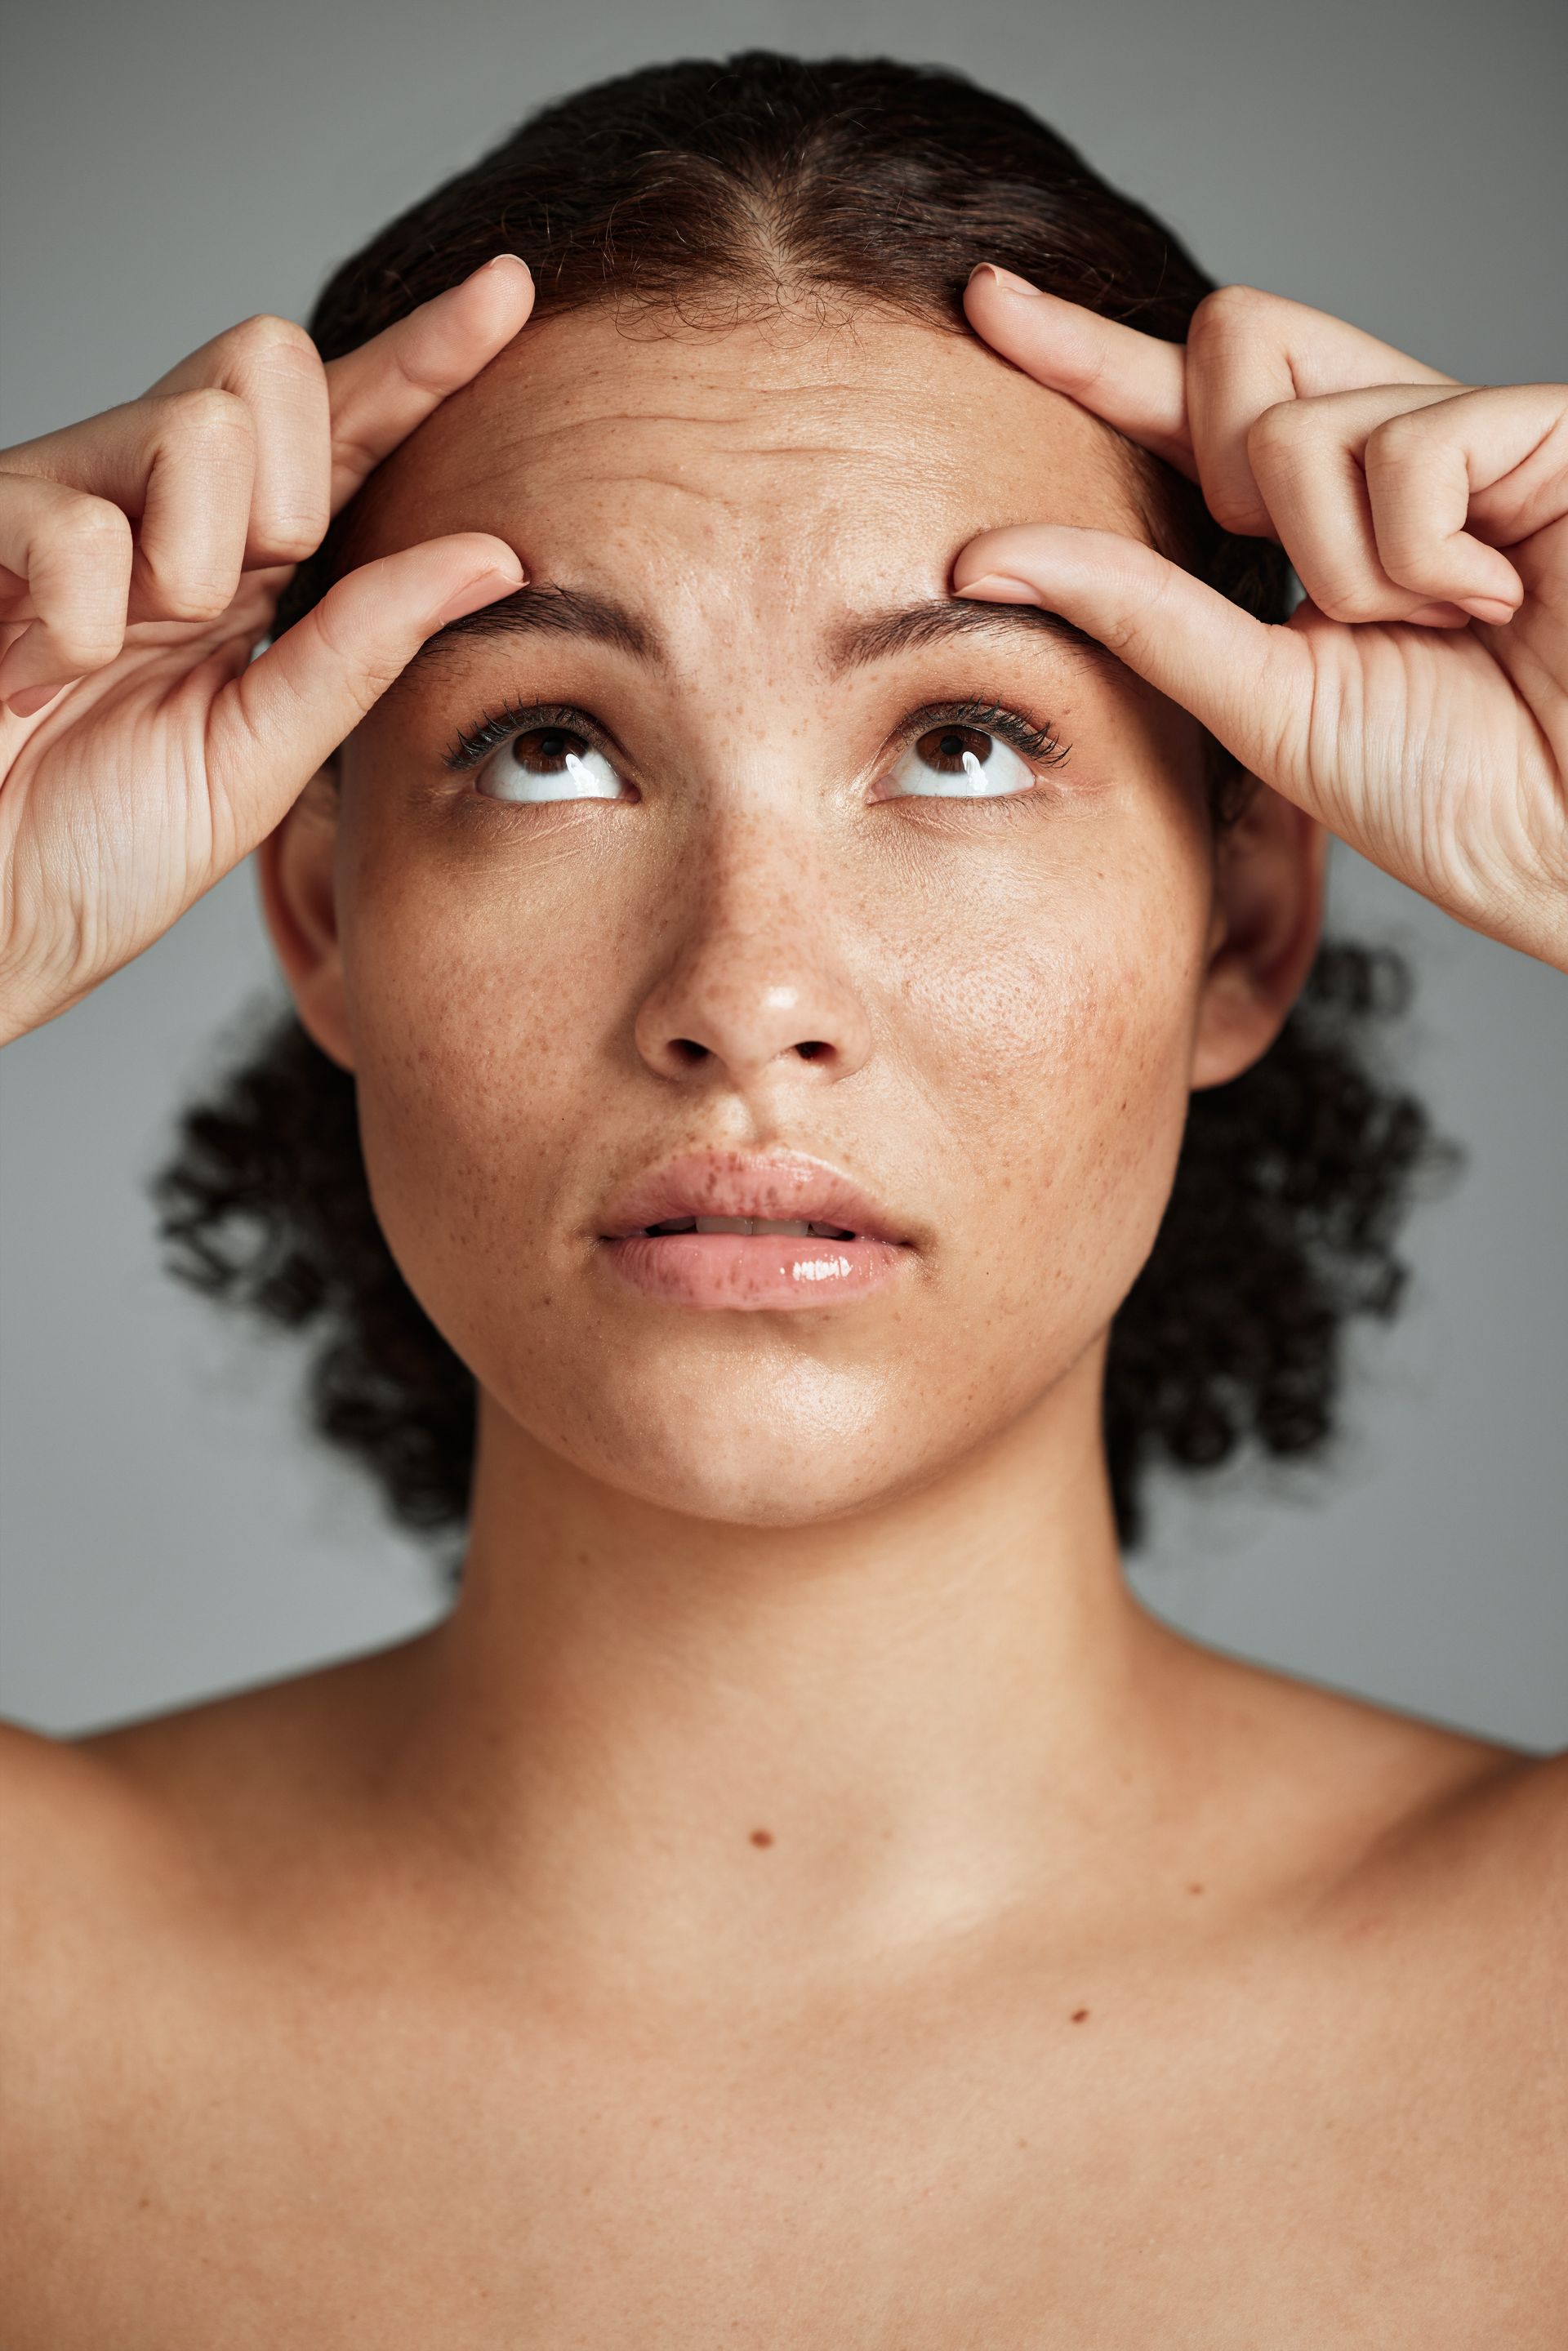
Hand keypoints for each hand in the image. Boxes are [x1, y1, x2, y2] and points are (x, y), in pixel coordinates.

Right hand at [0, 257, 533, 1043]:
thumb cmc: (98, 847)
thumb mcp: (263, 752)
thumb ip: (364, 649)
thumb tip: (500, 555)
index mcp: (234, 557)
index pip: (343, 425)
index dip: (424, 356)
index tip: (510, 293)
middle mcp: (149, 502)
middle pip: (267, 364)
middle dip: (287, 491)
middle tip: (221, 610)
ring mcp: (58, 502)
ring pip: (193, 428)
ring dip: (189, 569)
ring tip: (119, 657)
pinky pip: (78, 525)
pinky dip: (83, 626)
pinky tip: (43, 674)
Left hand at [956, 268, 1567, 972]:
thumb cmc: (1458, 792)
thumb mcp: (1265, 700)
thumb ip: (1139, 616)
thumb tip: (981, 552)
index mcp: (1321, 520)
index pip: (1187, 406)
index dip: (1091, 351)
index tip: (987, 306)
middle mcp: (1389, 453)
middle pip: (1233, 340)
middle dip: (1224, 464)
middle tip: (1316, 589)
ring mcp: (1469, 431)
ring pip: (1299, 420)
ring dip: (1340, 561)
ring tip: (1441, 627)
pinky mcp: (1543, 425)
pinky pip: (1404, 444)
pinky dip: (1417, 551)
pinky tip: (1492, 600)